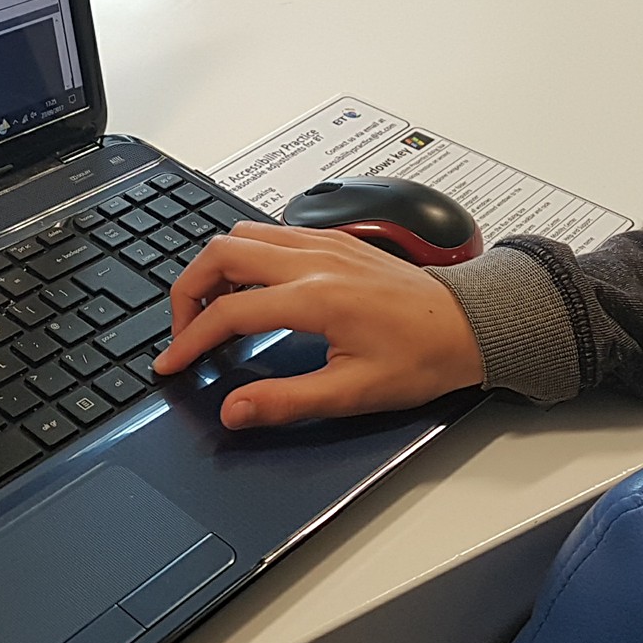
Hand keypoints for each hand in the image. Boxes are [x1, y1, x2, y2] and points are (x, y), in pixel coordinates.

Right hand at [156, 222, 485, 429]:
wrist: (470, 325)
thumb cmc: (422, 356)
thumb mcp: (353, 392)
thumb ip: (285, 401)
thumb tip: (234, 410)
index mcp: (316, 297)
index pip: (229, 312)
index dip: (189, 340)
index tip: (172, 362)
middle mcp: (314, 260)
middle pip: (221, 253)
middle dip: (187, 290)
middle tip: (183, 330)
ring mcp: (324, 243)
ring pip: (242, 234)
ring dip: (213, 267)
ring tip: (209, 309)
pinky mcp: (334, 240)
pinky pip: (270, 232)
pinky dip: (243, 255)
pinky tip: (249, 288)